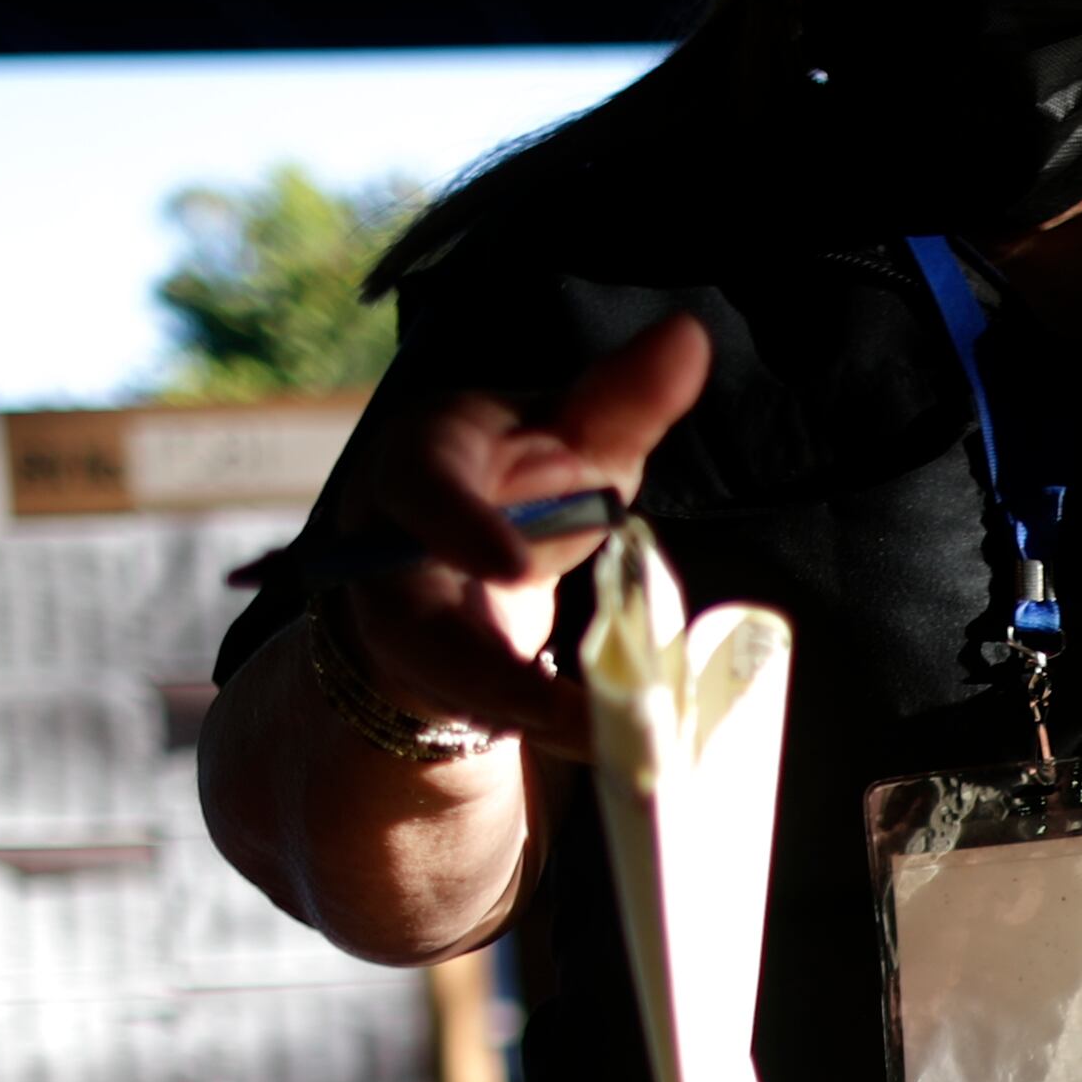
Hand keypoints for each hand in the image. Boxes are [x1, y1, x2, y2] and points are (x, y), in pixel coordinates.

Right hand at [320, 313, 713, 742]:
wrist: (462, 561)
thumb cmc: (518, 479)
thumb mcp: (568, 435)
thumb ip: (622, 399)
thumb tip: (689, 334)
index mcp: (421, 460)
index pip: (423, 486)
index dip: (460, 528)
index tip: (513, 568)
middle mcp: (393, 554)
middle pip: (417, 623)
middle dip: (490, 674)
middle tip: (566, 714)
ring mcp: (408, 630)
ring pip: (456, 689)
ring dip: (536, 720)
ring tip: (620, 742)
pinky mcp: (442, 688)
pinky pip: (495, 718)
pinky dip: (561, 731)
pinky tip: (623, 747)